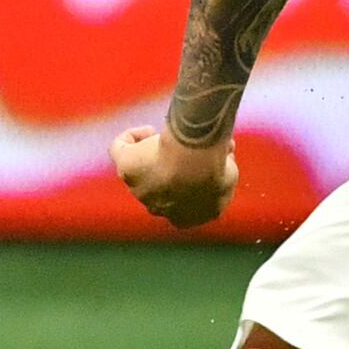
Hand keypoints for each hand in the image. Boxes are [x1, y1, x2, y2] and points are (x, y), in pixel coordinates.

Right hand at [114, 122, 239, 229]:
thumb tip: (224, 150)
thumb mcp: (229, 172)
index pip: (183, 202)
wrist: (193, 163)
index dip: (191, 180)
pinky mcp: (125, 169)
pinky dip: (131, 138)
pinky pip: (119, 150)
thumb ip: (225, 166)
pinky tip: (149, 130)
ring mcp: (139, 191)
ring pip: (141, 167)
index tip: (200, 159)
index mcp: (186, 218)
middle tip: (187, 143)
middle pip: (161, 184)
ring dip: (154, 149)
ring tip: (171, 133)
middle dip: (172, 165)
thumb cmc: (213, 169)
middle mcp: (159, 209)